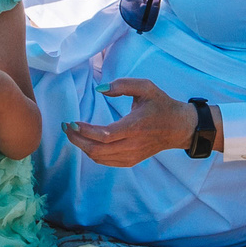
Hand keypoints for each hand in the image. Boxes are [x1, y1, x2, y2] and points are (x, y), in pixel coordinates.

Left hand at [63, 78, 201, 167]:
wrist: (179, 128)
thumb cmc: (160, 105)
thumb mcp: (146, 87)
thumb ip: (123, 85)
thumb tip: (100, 89)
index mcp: (135, 127)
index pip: (105, 135)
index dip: (85, 131)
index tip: (71, 122)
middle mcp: (132, 145)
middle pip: (97, 150)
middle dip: (77, 140)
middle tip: (66, 128)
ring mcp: (131, 156)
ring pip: (99, 158)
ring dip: (82, 147)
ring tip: (73, 134)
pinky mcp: (131, 161)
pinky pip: (106, 161)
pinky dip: (92, 153)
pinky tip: (86, 142)